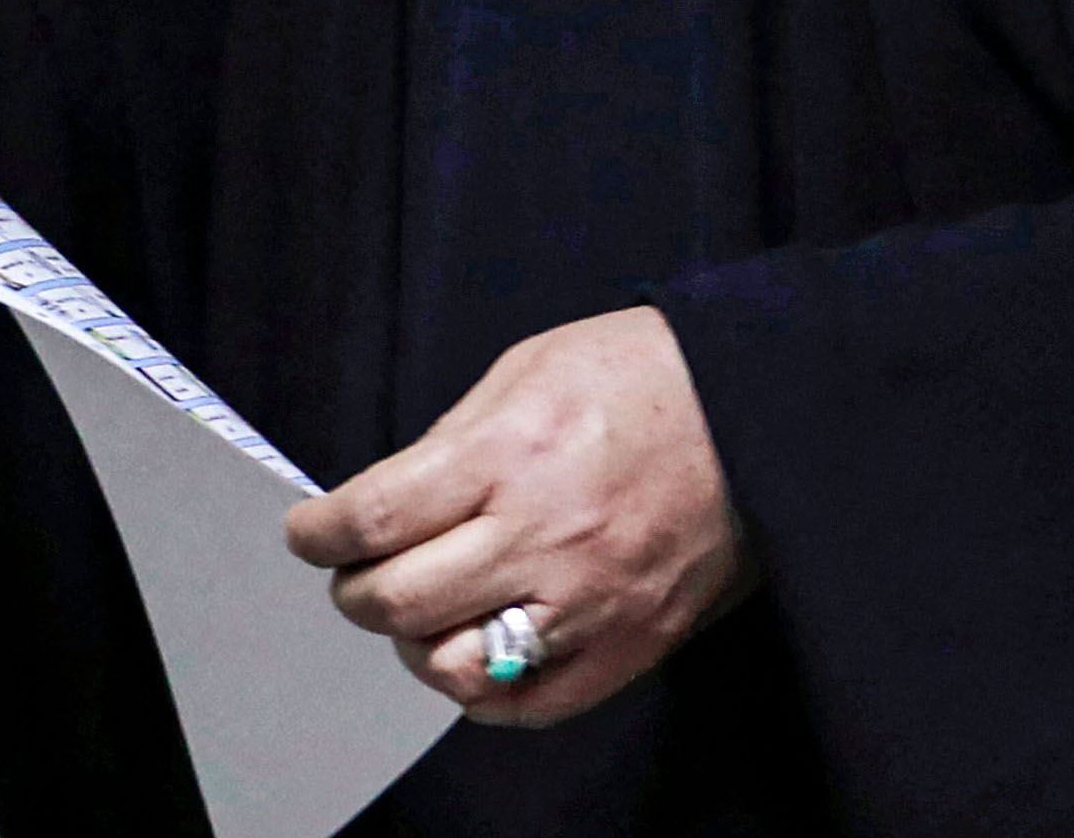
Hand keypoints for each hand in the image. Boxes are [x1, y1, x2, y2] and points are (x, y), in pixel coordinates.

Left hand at [286, 307, 750, 726]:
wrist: (762, 410)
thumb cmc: (648, 376)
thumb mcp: (530, 367)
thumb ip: (451, 439)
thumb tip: (386, 503)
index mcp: (512, 453)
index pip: (375, 518)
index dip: (319, 533)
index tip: (311, 533)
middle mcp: (544, 534)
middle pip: (397, 601)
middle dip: (356, 589)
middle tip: (361, 572)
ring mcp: (589, 600)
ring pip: (452, 665)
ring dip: (416, 643)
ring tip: (428, 611)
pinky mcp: (628, 644)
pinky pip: (526, 706)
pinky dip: (483, 692)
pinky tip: (480, 649)